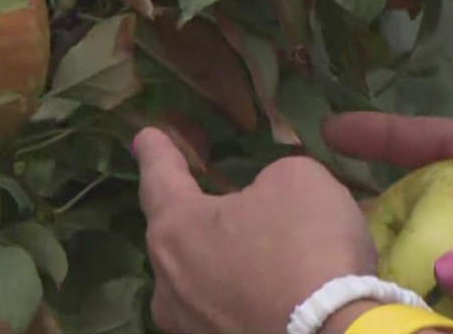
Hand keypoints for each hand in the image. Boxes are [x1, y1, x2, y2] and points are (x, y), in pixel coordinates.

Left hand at [132, 127, 377, 333]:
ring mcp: (187, 327)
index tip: (146, 137)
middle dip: (199, 216)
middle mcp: (168, 282)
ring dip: (221, 264)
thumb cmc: (306, 249)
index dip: (155, 152)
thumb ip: (269, 179)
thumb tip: (266, 201)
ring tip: (258, 256)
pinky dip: (241, 299)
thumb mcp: (297, 180)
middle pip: (176, 236)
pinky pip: (223, 313)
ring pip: (197, 281)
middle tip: (223, 201)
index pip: (157, 177)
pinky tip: (271, 297)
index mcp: (176, 228)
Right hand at [325, 112, 452, 324]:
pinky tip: (404, 314)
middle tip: (326, 216)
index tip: (332, 132)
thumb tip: (447, 269)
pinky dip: (428, 304)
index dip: (392, 133)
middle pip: (435, 197)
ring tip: (348, 266)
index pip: (452, 143)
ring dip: (397, 256)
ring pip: (441, 252)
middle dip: (381, 198)